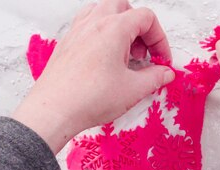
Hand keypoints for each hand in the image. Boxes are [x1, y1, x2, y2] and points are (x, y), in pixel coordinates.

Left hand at [13, 0, 174, 153]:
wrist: (54, 110)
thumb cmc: (87, 98)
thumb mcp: (133, 90)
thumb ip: (155, 78)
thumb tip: (165, 73)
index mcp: (114, 28)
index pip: (146, 18)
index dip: (159, 39)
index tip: (160, 59)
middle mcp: (94, 23)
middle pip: (124, 8)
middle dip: (139, 28)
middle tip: (143, 52)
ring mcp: (78, 31)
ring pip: (103, 11)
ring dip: (119, 27)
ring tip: (124, 53)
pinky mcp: (67, 43)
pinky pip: (87, 25)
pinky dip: (101, 34)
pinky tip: (105, 58)